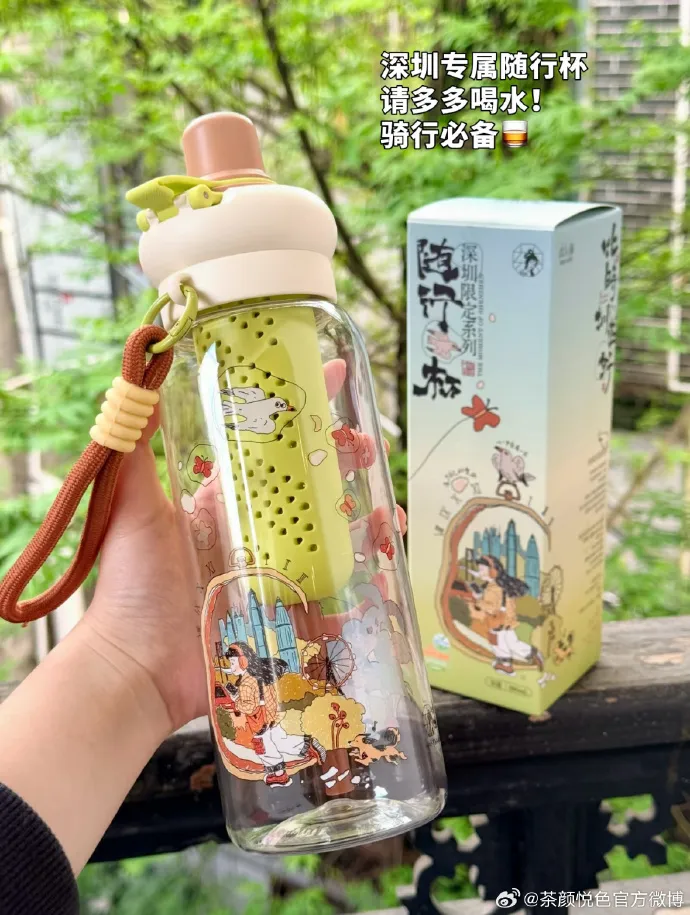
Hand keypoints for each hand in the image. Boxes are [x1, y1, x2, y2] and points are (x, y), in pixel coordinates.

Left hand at [85, 361, 405, 734]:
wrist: (137, 670)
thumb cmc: (132, 590)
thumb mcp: (134, 514)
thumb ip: (136, 456)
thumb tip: (140, 386)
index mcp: (222, 505)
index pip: (270, 451)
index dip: (302, 416)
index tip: (334, 376)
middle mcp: (254, 536)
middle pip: (312, 492)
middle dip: (347, 465)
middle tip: (369, 449)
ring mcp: (275, 576)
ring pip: (333, 541)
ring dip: (366, 522)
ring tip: (386, 514)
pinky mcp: (288, 617)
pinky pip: (336, 597)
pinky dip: (366, 583)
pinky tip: (384, 569)